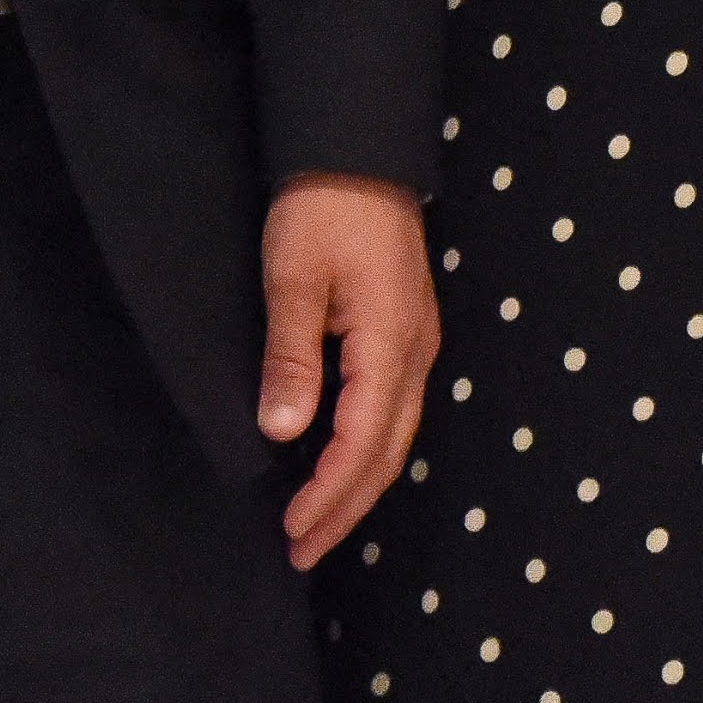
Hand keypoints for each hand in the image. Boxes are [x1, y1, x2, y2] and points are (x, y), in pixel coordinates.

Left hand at [260, 173, 435, 568]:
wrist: (358, 148)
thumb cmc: (321, 208)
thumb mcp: (293, 279)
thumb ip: (291, 358)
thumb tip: (285, 435)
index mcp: (390, 344)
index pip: (361, 442)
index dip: (328, 495)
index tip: (292, 532)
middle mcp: (416, 353)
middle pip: (388, 453)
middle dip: (346, 509)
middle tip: (302, 554)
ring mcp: (418, 342)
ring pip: (396, 435)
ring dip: (358, 486)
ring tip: (318, 526)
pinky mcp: (407, 330)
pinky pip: (394, 410)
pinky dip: (367, 451)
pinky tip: (341, 464)